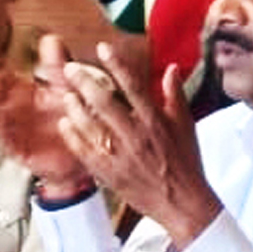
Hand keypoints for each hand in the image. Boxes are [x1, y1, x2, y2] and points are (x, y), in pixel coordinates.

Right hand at [0, 35, 87, 183]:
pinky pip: (6, 137)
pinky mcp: (17, 148)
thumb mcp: (64, 87)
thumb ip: (57, 65)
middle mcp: (8, 106)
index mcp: (16, 89)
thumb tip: (51, 38)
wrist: (79, 151)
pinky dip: (1, 128)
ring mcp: (10, 127)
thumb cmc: (67, 117)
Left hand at [57, 43, 221, 248]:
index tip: (102, 48)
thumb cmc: (186, 163)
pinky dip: (74, 138)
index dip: (117, 65)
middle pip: (105, 103)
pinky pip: (86, 152)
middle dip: (85, 82)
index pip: (134, 86)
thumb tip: (172, 68)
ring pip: (92, 126)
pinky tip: (66, 125)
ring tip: (66, 96)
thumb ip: (175, 96)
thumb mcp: (186, 126)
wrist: (183, 203)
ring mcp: (121, 155)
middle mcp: (137, 135)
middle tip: (70, 69)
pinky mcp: (111, 174)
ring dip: (76, 108)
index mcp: (156, 121)